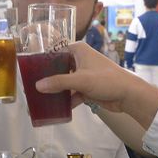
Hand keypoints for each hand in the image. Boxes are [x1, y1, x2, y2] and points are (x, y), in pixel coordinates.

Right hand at [36, 42, 157, 122]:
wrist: (129, 95)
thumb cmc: (106, 80)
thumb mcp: (80, 80)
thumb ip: (58, 83)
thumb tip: (37, 86)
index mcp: (78, 49)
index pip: (55, 51)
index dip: (42, 60)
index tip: (29, 70)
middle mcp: (80, 59)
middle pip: (58, 67)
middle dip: (47, 78)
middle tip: (31, 87)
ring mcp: (84, 74)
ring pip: (65, 81)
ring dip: (56, 90)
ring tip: (39, 99)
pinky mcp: (87, 87)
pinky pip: (72, 92)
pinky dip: (66, 99)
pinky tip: (55, 108)